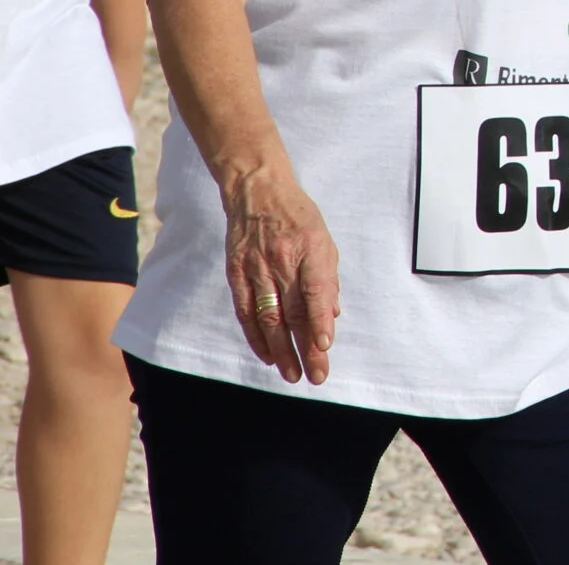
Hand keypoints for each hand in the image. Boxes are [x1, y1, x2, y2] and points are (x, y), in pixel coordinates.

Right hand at [222, 162, 339, 383]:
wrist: (257, 193)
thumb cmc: (298, 218)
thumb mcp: (324, 241)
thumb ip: (328, 279)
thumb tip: (333, 316)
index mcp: (309, 249)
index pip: (314, 290)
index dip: (319, 319)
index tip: (325, 344)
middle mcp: (280, 261)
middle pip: (293, 312)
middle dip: (305, 347)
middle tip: (316, 375)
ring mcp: (255, 269)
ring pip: (268, 318)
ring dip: (281, 350)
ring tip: (293, 373)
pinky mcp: (236, 274)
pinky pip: (246, 312)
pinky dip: (256, 337)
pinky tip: (268, 355)